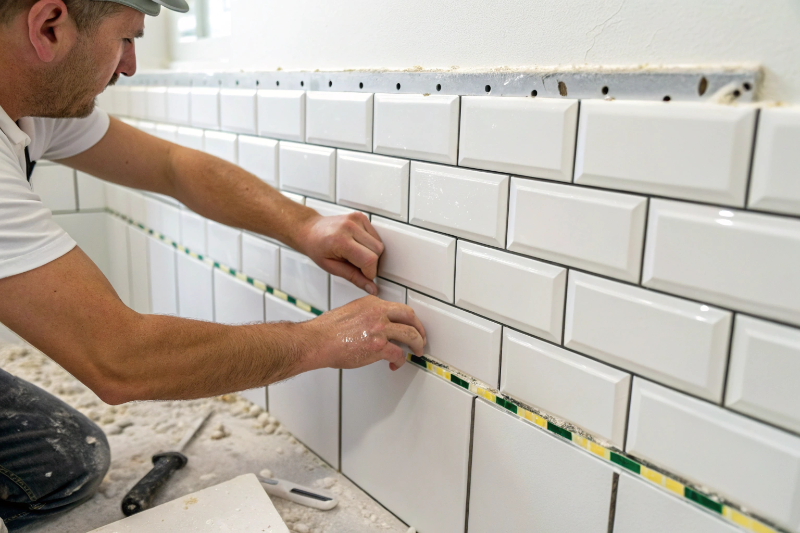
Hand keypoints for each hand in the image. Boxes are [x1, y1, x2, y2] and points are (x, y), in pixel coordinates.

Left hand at [296, 213, 383, 294]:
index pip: (369, 259)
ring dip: (371, 253)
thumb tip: (372, 288)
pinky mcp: (360, 216)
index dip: (369, 272)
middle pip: (377, 251)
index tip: (363, 276)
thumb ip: (354, 278)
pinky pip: (375, 235)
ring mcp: (356, 219)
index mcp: (340, 240)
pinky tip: (357, 245)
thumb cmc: (317, 248)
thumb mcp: (332, 268)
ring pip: (379, 243)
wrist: (310, 231)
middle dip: (371, 264)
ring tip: (355, 254)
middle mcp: (349, 227)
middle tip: (356, 265)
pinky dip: (370, 244)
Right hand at [298, 296, 426, 371]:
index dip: (406, 319)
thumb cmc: (327, 330)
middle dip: (419, 328)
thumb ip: (365, 314)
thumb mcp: (349, 311)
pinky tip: (396, 364)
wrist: (317, 341)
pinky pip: (399, 354)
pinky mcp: (379, 346)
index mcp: (371, 302)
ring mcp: (380, 329)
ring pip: (411, 334)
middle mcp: (378, 312)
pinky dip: (400, 360)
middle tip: (421, 337)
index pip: (397, 308)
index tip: (408, 325)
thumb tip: (374, 325)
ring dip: (417, 344)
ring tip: (417, 351)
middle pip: (409, 317)